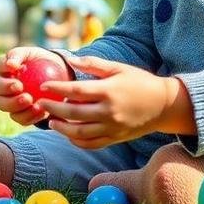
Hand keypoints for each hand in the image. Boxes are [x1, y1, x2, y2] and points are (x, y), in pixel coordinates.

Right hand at [0, 47, 67, 125]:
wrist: (58, 79)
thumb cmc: (43, 62)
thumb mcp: (33, 53)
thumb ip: (19, 55)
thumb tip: (11, 64)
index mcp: (5, 68)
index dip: (4, 67)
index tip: (15, 67)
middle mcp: (3, 85)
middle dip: (5, 88)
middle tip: (19, 87)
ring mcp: (9, 101)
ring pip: (4, 105)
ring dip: (15, 104)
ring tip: (30, 100)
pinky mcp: (20, 114)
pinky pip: (20, 118)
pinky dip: (29, 116)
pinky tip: (40, 111)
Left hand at [35, 56, 183, 149]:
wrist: (163, 105)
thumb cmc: (139, 82)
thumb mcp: (119, 68)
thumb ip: (93, 64)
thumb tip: (70, 59)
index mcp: (109, 91)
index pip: (76, 91)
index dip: (57, 88)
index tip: (43, 86)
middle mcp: (109, 111)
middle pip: (73, 113)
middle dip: (53, 109)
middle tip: (40, 104)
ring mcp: (112, 127)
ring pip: (80, 132)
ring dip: (62, 128)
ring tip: (51, 122)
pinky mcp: (115, 138)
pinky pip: (91, 144)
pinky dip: (76, 141)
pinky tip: (68, 134)